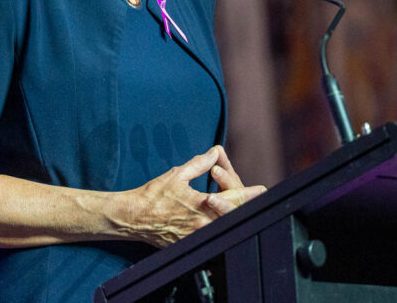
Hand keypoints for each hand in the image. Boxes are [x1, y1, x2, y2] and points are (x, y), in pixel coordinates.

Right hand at [113, 147, 262, 247]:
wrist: (134, 216)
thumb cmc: (153, 194)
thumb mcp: (177, 175)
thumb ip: (200, 164)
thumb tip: (215, 153)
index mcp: (201, 203)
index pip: (232, 197)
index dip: (249, 193)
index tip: (261, 190)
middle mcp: (202, 222)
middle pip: (233, 216)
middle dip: (246, 208)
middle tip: (258, 202)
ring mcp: (197, 236)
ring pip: (223, 229)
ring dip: (233, 220)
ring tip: (245, 216)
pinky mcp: (190, 244)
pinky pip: (210, 239)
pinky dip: (218, 232)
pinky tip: (223, 229)